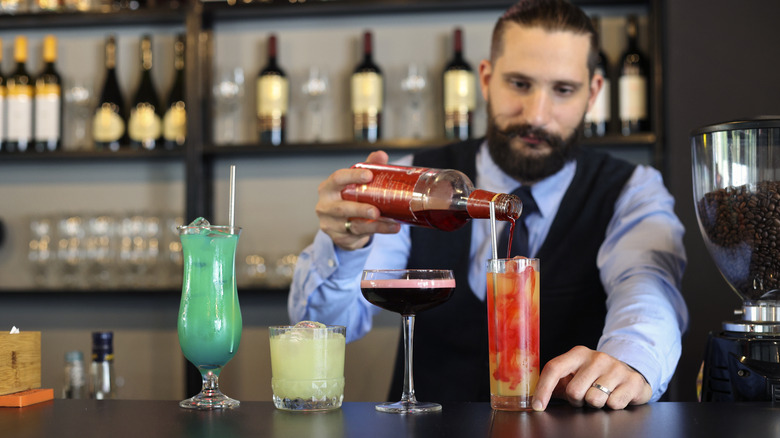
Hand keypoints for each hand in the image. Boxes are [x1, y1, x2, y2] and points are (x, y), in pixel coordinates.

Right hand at [315, 150, 400, 250]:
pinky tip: (390, 228)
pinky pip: (359, 236)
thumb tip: (381, 155)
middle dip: (360, 209)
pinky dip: (376, 231)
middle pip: (342, 208)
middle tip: (376, 210)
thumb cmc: (347, 199)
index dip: (352, 177)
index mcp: (327, 188)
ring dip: (374, 225)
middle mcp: (325, 206)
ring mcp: (330, 224)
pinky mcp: (339, 238)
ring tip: (392, 222)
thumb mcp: (355, 183)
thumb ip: (368, 167)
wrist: (340, 225)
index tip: (368, 175)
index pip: (337, 179)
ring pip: (353, 226)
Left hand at [531, 346, 651, 410]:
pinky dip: (612, 406)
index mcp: (578, 353)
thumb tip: (535, 399)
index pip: (554, 368)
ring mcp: (616, 368)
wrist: (630, 374)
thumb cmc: (596, 377)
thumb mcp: (576, 375)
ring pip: (593, 400)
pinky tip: (615, 396)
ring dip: (595, 404)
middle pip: (573, 391)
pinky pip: (613, 404)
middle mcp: (597, 357)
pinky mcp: (632, 381)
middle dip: (577, 400)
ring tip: (601, 395)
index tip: (537, 406)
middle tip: (585, 395)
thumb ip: (556, 383)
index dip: (543, 389)